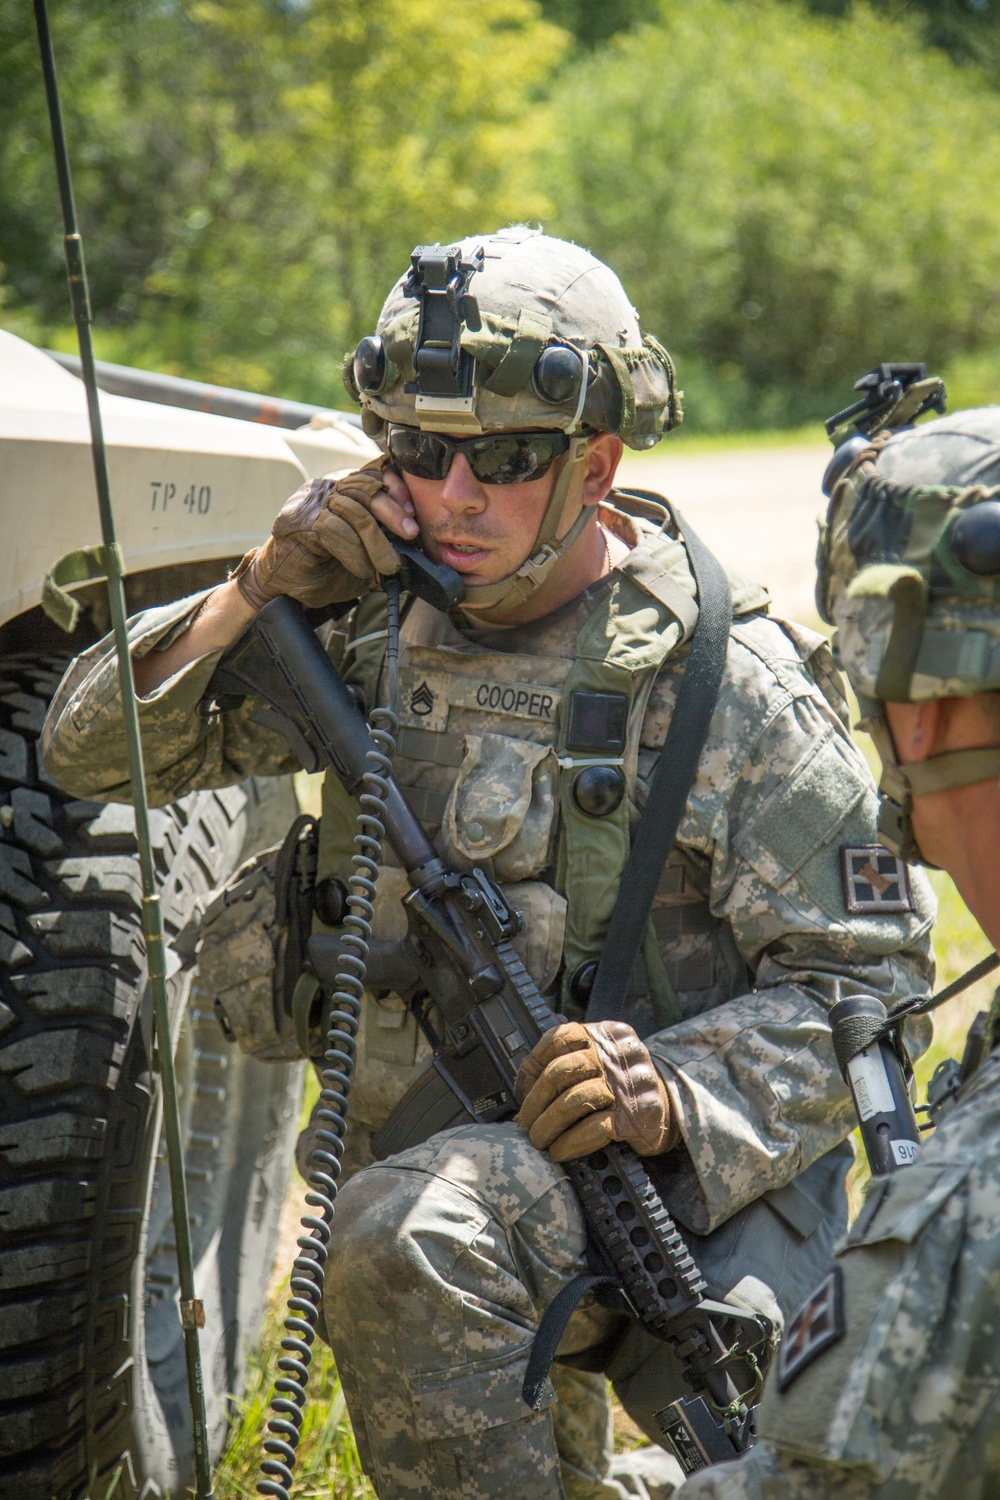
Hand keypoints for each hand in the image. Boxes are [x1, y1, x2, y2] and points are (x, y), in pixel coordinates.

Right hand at [233, 455, 420, 610]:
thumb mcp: (363, 557)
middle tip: (410, 534)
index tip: (412, 511)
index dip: (395, 486)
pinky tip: (362, 569)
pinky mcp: (299, 521)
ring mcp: (310, 504)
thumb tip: (414, 547)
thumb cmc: (323, 572)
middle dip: (393, 511)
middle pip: (365, 488)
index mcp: (341, 493)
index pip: (372, 473)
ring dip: (375, 541)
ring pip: (353, 511)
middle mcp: (325, 491)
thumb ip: (383, 545)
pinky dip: (353, 553)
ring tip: (388, 565)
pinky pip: (334, 529)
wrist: (284, 590)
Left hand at [515, 1021, 677, 1161]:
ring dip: (549, 1125)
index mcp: (605, 1034)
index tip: (522, 1090)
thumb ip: (566, 1057)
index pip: (560, 1037)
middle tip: (524, 1122)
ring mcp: (629, 1083)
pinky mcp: (637, 1115)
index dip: (535, 1065)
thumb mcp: (600, 1060)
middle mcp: (618, 1053)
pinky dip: (572, 1142)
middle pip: (562, 1071)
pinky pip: (595, 1128)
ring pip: (575, 1101)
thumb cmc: (623, 1086)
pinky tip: (560, 1150)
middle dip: (536, 1101)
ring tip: (539, 1140)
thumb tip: (525, 1074)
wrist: (669, 1109)